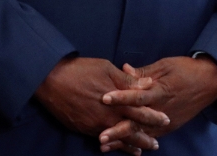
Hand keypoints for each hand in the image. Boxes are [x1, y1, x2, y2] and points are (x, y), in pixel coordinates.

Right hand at [35, 57, 167, 154]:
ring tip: (140, 151)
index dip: (154, 117)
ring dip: (129, 145)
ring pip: (117, 138)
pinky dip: (111, 145)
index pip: (140, 111)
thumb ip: (128, 80)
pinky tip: (114, 147)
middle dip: (144, 138)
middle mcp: (107, 116)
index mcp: (116, 100)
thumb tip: (149, 83)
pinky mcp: (83, 128)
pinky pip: (101, 139)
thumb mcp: (106, 68)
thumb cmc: (79, 70)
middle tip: (156, 145)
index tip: (166, 120)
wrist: (50, 79)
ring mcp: (94, 124)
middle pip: (131, 130)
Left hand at [99, 56, 216, 144]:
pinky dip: (136, 142)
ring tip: (105, 145)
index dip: (121, 97)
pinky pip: (150, 137)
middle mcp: (162, 110)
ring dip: (123, 140)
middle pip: (137, 123)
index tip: (104, 98)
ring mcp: (166, 122)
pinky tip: (123, 148)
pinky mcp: (169, 127)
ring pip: (141, 134)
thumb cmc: (185, 69)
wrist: (209, 82)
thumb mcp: (164, 66)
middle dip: (118, 130)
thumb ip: (143, 73)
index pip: (138, 96)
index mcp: (160, 91)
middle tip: (101, 136)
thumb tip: (124, 69)